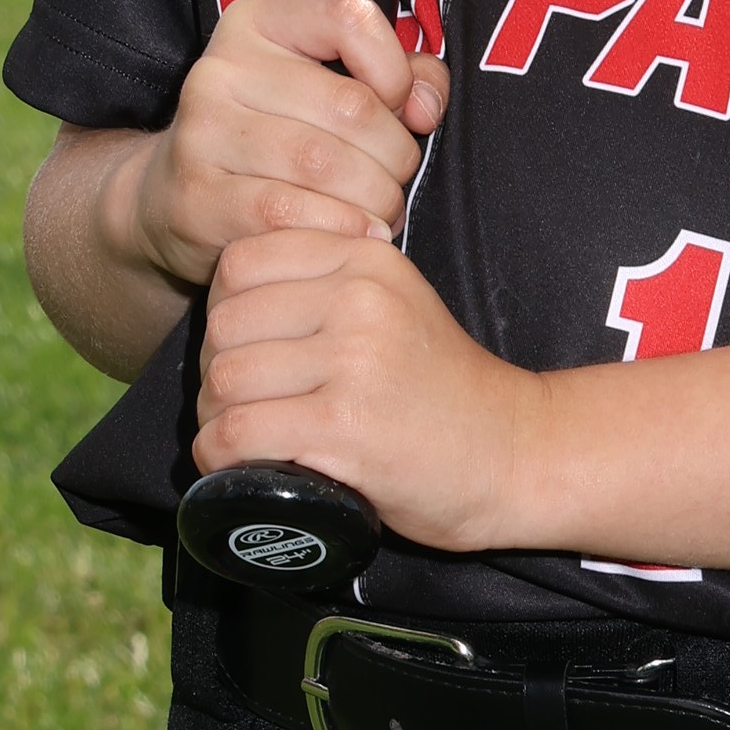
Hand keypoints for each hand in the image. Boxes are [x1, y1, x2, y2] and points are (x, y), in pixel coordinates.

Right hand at [124, 0, 447, 303]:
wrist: (173, 200)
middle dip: (395, 156)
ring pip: (326, 165)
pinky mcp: (198, 195)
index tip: (398, 108)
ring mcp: (203, 131)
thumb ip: (397, 78)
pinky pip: (292, 214)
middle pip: (352, 107)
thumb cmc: (272, 139)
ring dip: (373, 200)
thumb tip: (426, 104)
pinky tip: (350, 234)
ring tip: (375, 212)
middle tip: (392, 181)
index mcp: (258, 23)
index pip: (351, 19)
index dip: (396, 71)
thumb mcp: (325, 88)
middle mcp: (221, 68)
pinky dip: (338, 229)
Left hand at [195, 224, 546, 551]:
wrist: (514, 454)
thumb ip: (329, 283)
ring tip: (242, 438)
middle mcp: (359, 299)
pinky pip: (238, 432)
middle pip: (225, 323)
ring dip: (216, 418)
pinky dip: (221, 457)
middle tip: (241, 406)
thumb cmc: (443, 389)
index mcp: (367, 260)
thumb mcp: (396, 304)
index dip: (223, 312)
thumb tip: (232, 300)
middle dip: (215, 371)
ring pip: (224, 379)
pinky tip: (237, 469)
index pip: (241, 262)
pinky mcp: (344, 426)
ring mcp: (353, 361)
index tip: (247, 352)